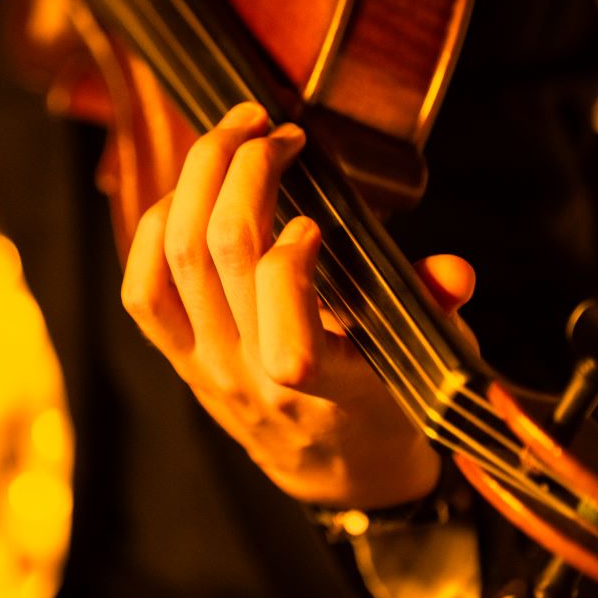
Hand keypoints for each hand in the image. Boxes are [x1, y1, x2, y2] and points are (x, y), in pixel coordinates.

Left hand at [121, 103, 474, 508]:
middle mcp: (248, 373)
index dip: (290, 248)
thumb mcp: (425, 359)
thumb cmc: (385, 403)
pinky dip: (154, 228)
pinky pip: (142, 288)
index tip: (319, 218)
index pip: (279, 305)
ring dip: (195, 178)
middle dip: (241, 167)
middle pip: (216, 249)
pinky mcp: (178, 358)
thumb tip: (455, 272)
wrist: (335, 471)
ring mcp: (205, 365)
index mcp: (319, 383)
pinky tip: (187, 192)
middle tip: (269, 126)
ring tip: (230, 137)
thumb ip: (435, 309)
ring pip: (172, 256)